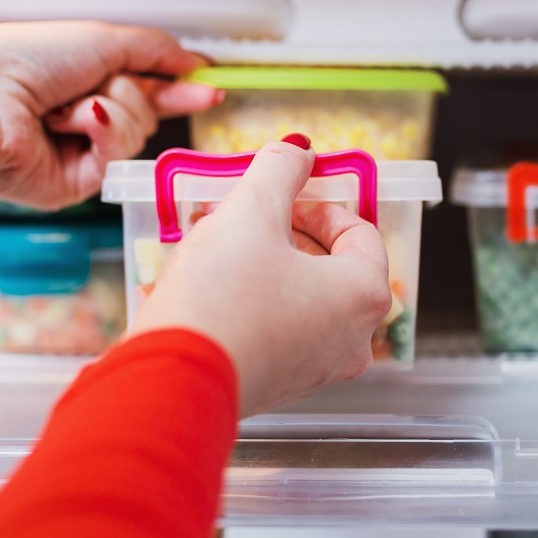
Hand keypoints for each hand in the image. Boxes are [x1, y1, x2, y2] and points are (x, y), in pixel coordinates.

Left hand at [0, 21, 221, 210]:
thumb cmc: (24, 61)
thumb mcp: (101, 40)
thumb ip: (155, 50)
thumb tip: (196, 63)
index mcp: (86, 82)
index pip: (148, 89)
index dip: (180, 90)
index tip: (211, 88)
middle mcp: (85, 119)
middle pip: (148, 112)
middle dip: (131, 93)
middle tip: (98, 86)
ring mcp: (83, 153)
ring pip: (137, 134)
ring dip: (111, 110)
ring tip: (68, 106)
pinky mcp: (79, 184)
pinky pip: (117, 157)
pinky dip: (100, 133)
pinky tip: (71, 125)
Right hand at [129, 139, 391, 416]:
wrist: (174, 381)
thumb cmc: (221, 297)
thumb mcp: (250, 211)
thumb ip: (280, 169)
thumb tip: (299, 150)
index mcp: (364, 294)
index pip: (361, 232)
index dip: (319, 205)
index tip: (283, 196)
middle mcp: (354, 339)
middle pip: (335, 267)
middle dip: (291, 234)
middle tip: (250, 218)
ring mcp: (320, 370)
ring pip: (307, 300)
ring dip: (273, 266)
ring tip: (226, 249)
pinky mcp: (282, 387)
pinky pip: (283, 332)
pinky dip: (260, 303)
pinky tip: (218, 289)